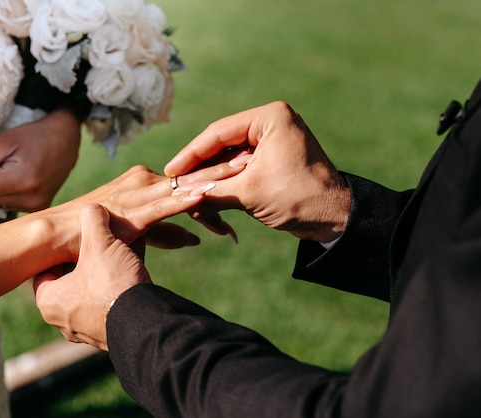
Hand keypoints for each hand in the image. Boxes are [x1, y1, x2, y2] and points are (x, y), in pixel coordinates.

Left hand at [0, 108, 80, 211]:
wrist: (65, 138)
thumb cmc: (35, 136)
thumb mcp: (3, 141)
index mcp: (23, 180)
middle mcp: (32, 198)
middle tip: (5, 160)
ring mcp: (37, 206)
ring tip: (16, 167)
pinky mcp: (39, 208)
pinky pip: (8, 204)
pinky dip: (9, 191)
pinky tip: (22, 178)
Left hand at [34, 204, 150, 350]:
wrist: (146, 322)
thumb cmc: (112, 284)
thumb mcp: (100, 243)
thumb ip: (92, 220)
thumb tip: (92, 208)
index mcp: (49, 301)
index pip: (47, 267)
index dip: (65, 249)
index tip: (79, 238)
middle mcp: (63, 321)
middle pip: (73, 279)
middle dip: (90, 261)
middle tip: (104, 245)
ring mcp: (87, 332)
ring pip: (93, 293)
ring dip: (107, 275)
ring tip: (123, 256)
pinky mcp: (110, 336)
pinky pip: (111, 306)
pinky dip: (120, 290)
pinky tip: (134, 274)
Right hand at [60, 164, 240, 252]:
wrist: (54, 236)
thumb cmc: (93, 236)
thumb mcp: (139, 234)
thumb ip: (168, 233)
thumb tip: (194, 239)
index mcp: (148, 184)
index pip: (190, 181)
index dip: (219, 180)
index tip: (250, 178)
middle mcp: (144, 181)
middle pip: (193, 177)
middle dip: (225, 172)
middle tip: (257, 162)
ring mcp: (137, 193)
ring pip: (182, 185)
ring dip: (213, 177)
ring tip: (243, 168)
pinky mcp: (130, 210)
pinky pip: (163, 204)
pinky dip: (186, 198)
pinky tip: (207, 194)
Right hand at [165, 102, 350, 242]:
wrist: (335, 218)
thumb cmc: (299, 199)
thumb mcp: (250, 194)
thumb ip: (212, 192)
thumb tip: (179, 197)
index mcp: (270, 118)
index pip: (218, 132)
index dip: (191, 153)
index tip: (171, 170)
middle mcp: (271, 122)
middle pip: (221, 142)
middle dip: (199, 165)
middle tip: (175, 180)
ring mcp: (272, 140)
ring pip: (229, 155)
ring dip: (210, 175)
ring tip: (186, 189)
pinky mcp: (273, 157)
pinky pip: (240, 165)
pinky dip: (224, 180)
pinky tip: (205, 192)